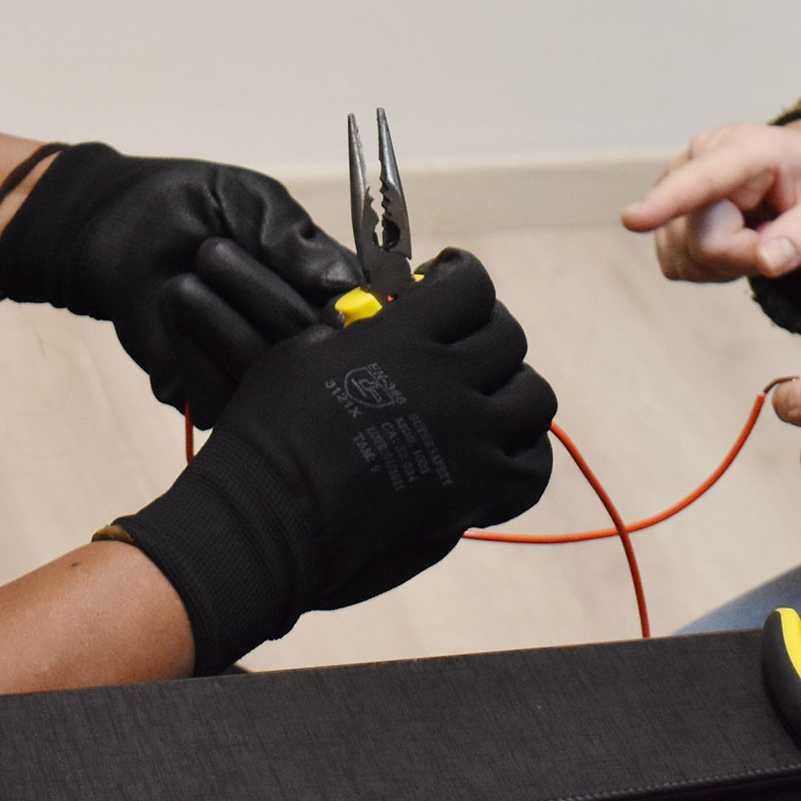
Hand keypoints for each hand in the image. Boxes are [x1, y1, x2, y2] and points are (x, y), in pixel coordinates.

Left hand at [0, 144, 359, 420]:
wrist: (121, 228)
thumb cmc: (196, 204)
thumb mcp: (255, 204)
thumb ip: (298, 243)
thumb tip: (345, 287)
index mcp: (328, 288)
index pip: (363, 321)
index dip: (343, 312)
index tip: (312, 288)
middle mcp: (302, 342)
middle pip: (315, 352)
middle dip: (260, 298)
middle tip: (212, 252)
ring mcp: (258, 379)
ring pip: (266, 383)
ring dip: (217, 324)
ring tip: (183, 279)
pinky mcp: (210, 401)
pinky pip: (218, 402)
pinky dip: (190, 355)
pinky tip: (170, 313)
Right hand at [106, 249, 556, 670]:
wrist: (266, 523)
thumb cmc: (267, 436)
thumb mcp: (299, 354)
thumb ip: (348, 333)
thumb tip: (369, 324)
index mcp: (405, 338)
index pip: (471, 285)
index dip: (461, 276)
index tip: (446, 279)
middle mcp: (449, 383)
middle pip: (509, 338)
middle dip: (486, 330)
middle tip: (462, 340)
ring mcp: (469, 443)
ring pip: (534, 399)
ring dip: (513, 391)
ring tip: (485, 398)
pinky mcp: (473, 497)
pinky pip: (531, 469)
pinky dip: (522, 456)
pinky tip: (495, 453)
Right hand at [618, 117, 800, 280]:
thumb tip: (768, 262)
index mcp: (747, 146)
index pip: (704, 178)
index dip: (667, 201)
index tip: (632, 220)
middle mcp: (698, 156)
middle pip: (702, 239)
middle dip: (742, 256)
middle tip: (777, 238)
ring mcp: (673, 182)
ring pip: (685, 255)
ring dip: (727, 263)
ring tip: (756, 233)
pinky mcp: (664, 212)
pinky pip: (678, 263)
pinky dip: (711, 266)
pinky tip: (733, 239)